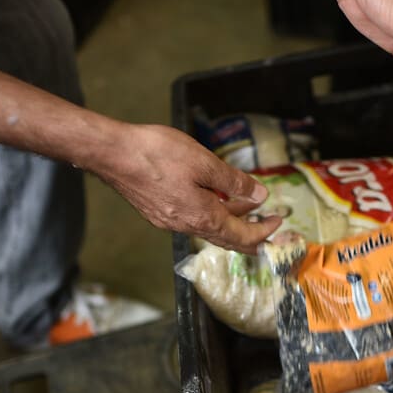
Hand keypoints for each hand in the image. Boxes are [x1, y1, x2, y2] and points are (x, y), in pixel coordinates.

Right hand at [95, 124, 282, 253]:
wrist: (113, 155)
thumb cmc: (156, 154)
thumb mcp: (204, 162)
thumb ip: (233, 181)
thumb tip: (260, 195)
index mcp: (202, 216)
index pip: (241, 235)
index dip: (263, 231)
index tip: (279, 221)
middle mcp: (186, 226)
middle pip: (226, 239)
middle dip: (251, 232)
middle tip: (268, 224)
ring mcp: (170, 221)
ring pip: (209, 228)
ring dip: (230, 219)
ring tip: (245, 204)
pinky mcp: (158, 212)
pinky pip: (193, 220)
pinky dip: (210, 213)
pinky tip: (212, 198)